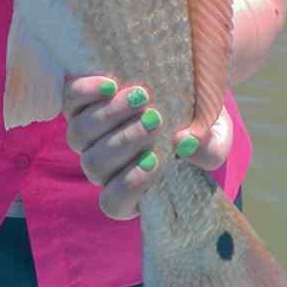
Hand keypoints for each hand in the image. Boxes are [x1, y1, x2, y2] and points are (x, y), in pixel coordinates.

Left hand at [62, 75, 232, 219]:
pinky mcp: (82, 101)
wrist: (190, 85)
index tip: (156, 161)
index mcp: (132, 187)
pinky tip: (112, 84)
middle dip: (125, 142)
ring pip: (79, 135)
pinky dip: (88, 92)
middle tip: (155, 119)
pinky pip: (71, 101)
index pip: (114, 202)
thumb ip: (207, 150)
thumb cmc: (202, 124)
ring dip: (109, 116)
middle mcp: (104, 164)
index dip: (129, 186)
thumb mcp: (216, 139)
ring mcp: (89, 133)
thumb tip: (185, 144)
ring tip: (141, 96)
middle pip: (95, 165)